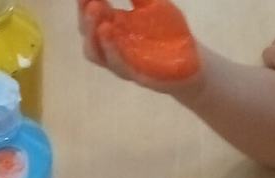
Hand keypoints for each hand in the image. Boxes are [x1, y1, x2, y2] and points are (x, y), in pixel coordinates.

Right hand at [78, 0, 200, 88]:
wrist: (190, 60)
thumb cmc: (169, 32)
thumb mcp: (153, 5)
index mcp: (114, 25)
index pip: (91, 14)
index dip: (84, 3)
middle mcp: (112, 44)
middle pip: (87, 33)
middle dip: (86, 16)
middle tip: (91, 1)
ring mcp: (120, 60)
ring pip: (95, 52)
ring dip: (92, 33)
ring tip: (95, 10)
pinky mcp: (133, 73)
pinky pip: (117, 63)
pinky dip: (111, 47)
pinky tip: (109, 30)